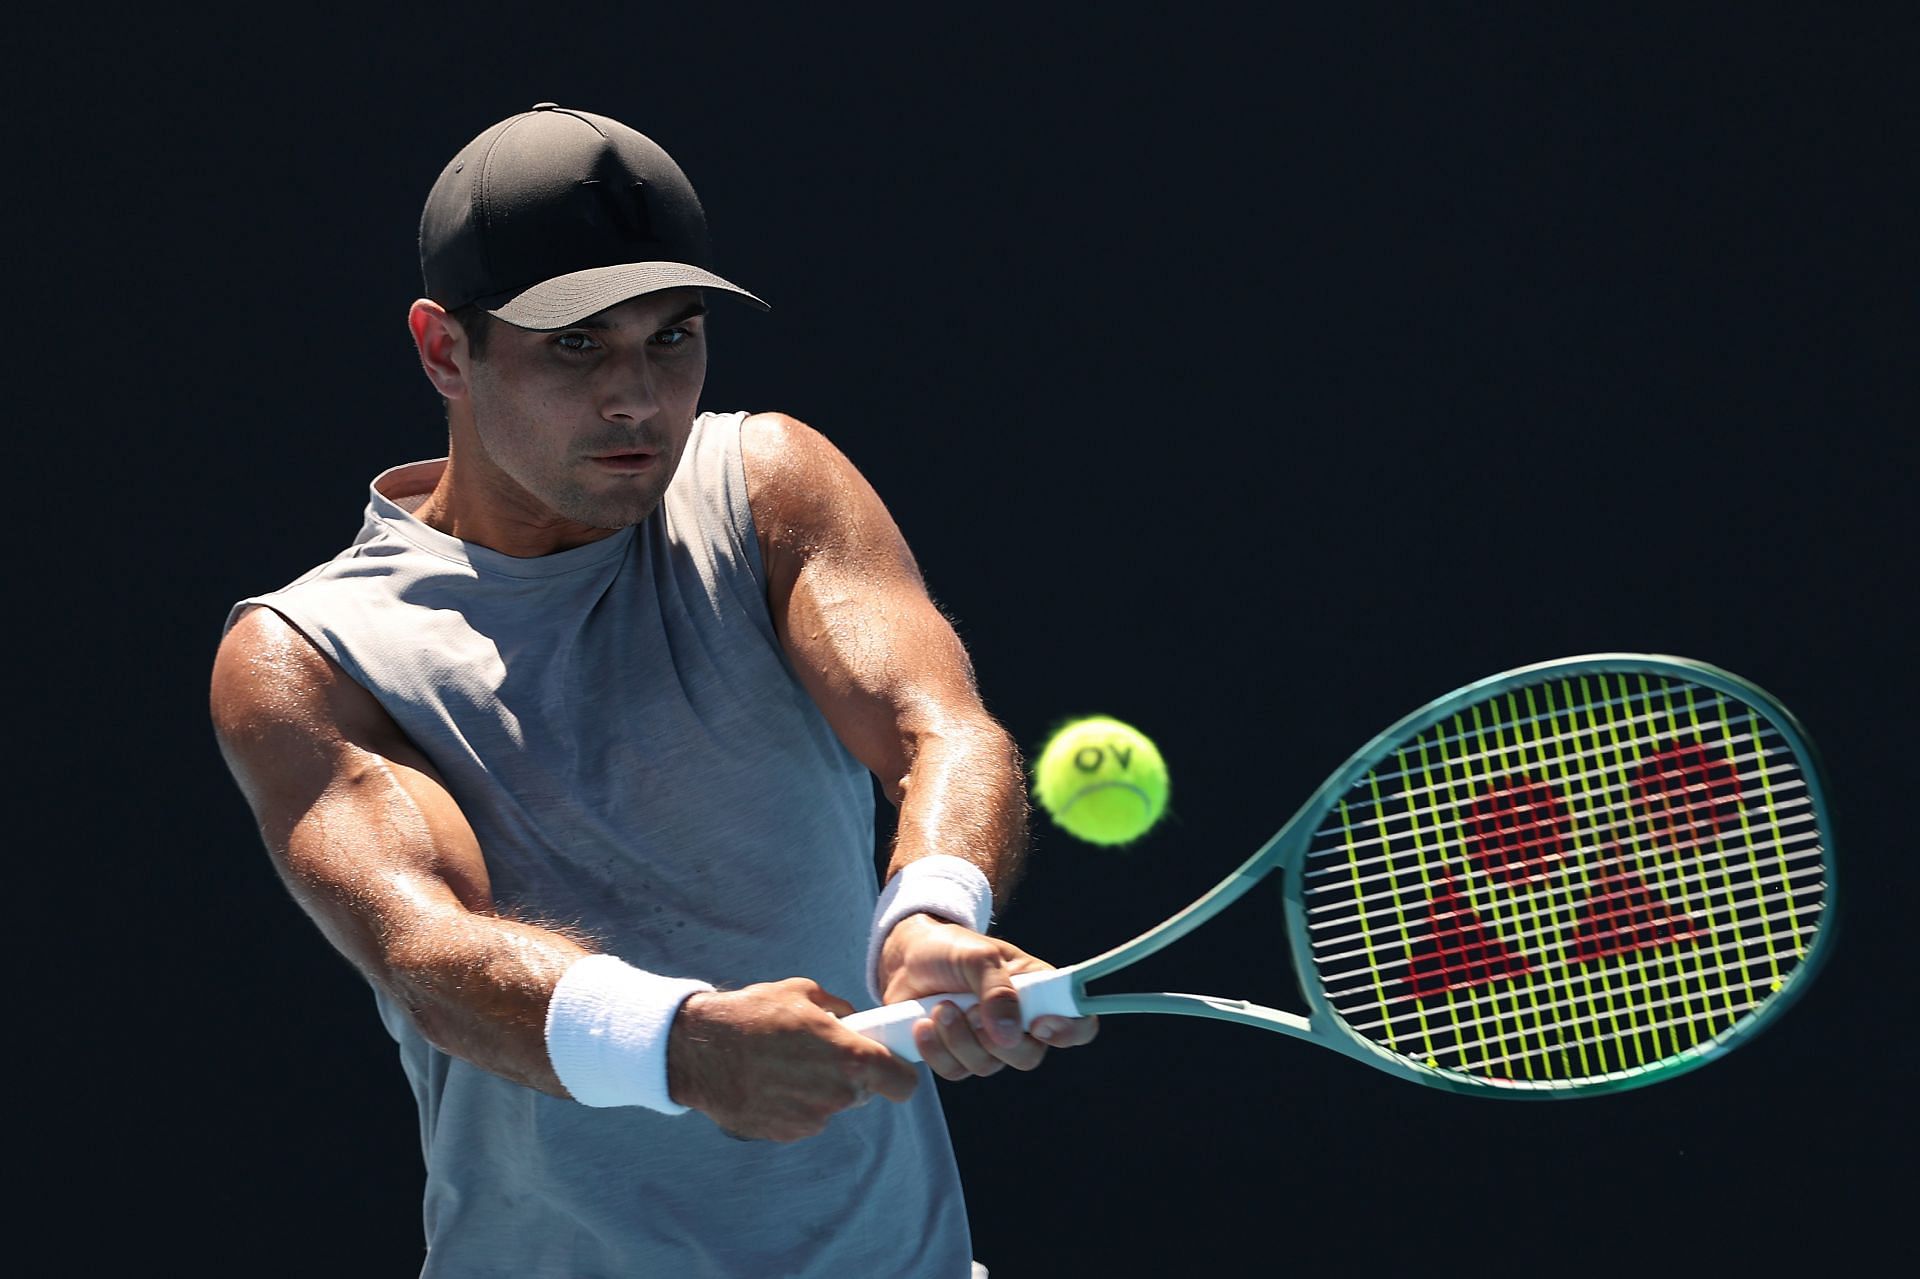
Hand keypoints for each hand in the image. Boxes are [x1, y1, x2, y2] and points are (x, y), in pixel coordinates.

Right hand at [667, 978, 919, 1141]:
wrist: (699, 1048)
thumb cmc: (753, 1013)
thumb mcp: (803, 994)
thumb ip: (839, 1011)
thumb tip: (853, 1021)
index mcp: (849, 1058)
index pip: (902, 1084)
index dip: (901, 1075)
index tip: (890, 1067)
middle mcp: (836, 1095)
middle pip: (864, 1093)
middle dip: (852, 1077)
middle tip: (822, 1055)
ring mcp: (810, 1119)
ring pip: (832, 1106)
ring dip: (819, 1090)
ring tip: (786, 1064)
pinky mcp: (785, 1133)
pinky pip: (804, 1118)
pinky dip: (795, 1104)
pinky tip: (771, 1081)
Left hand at [877, 914, 1099, 1080]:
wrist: (905, 957)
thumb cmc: (950, 949)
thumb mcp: (977, 957)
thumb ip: (998, 990)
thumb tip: (1009, 1035)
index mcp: (1039, 992)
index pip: (1077, 1024)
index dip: (1068, 1031)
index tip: (1039, 1024)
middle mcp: (1020, 1022)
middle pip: (1028, 1056)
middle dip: (994, 1038)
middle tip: (967, 1009)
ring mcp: (989, 1042)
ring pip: (988, 1066)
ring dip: (959, 1038)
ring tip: (939, 1007)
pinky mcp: (958, 1055)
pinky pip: (956, 1071)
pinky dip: (937, 1050)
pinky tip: (923, 1025)